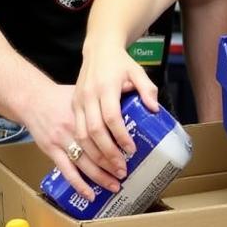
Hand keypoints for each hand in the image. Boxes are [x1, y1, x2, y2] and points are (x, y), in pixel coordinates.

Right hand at [21, 83, 122, 200]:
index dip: (120, 140)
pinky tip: (90, 195)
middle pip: (97, 148)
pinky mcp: (51, 149)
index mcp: (85, 108)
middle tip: (125, 172)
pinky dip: (79, 184)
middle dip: (112, 163)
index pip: (106, 126)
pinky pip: (66, 170)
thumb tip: (135, 90)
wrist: (31, 98)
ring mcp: (61, 139)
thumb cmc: (61, 95)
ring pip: (84, 162)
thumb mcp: (85, 89)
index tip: (132, 150)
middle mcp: (73, 124)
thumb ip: (109, 92)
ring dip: (100, 176)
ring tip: (114, 185)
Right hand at [73, 42, 160, 173]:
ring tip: (110, 174)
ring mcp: (76, 104)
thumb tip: (155, 109)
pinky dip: (84, 153)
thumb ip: (147, 89)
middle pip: (94, 131)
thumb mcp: (137, 71)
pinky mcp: (71, 109)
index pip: (111, 116)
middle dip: (108, 153)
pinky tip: (94, 167)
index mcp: (104, 88)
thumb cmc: (120, 63)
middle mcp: (87, 97)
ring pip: (81, 137)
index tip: (131, 149)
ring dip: (95, 158)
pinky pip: (75, 135)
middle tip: (122, 170)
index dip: (121, 135)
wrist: (98, 51)